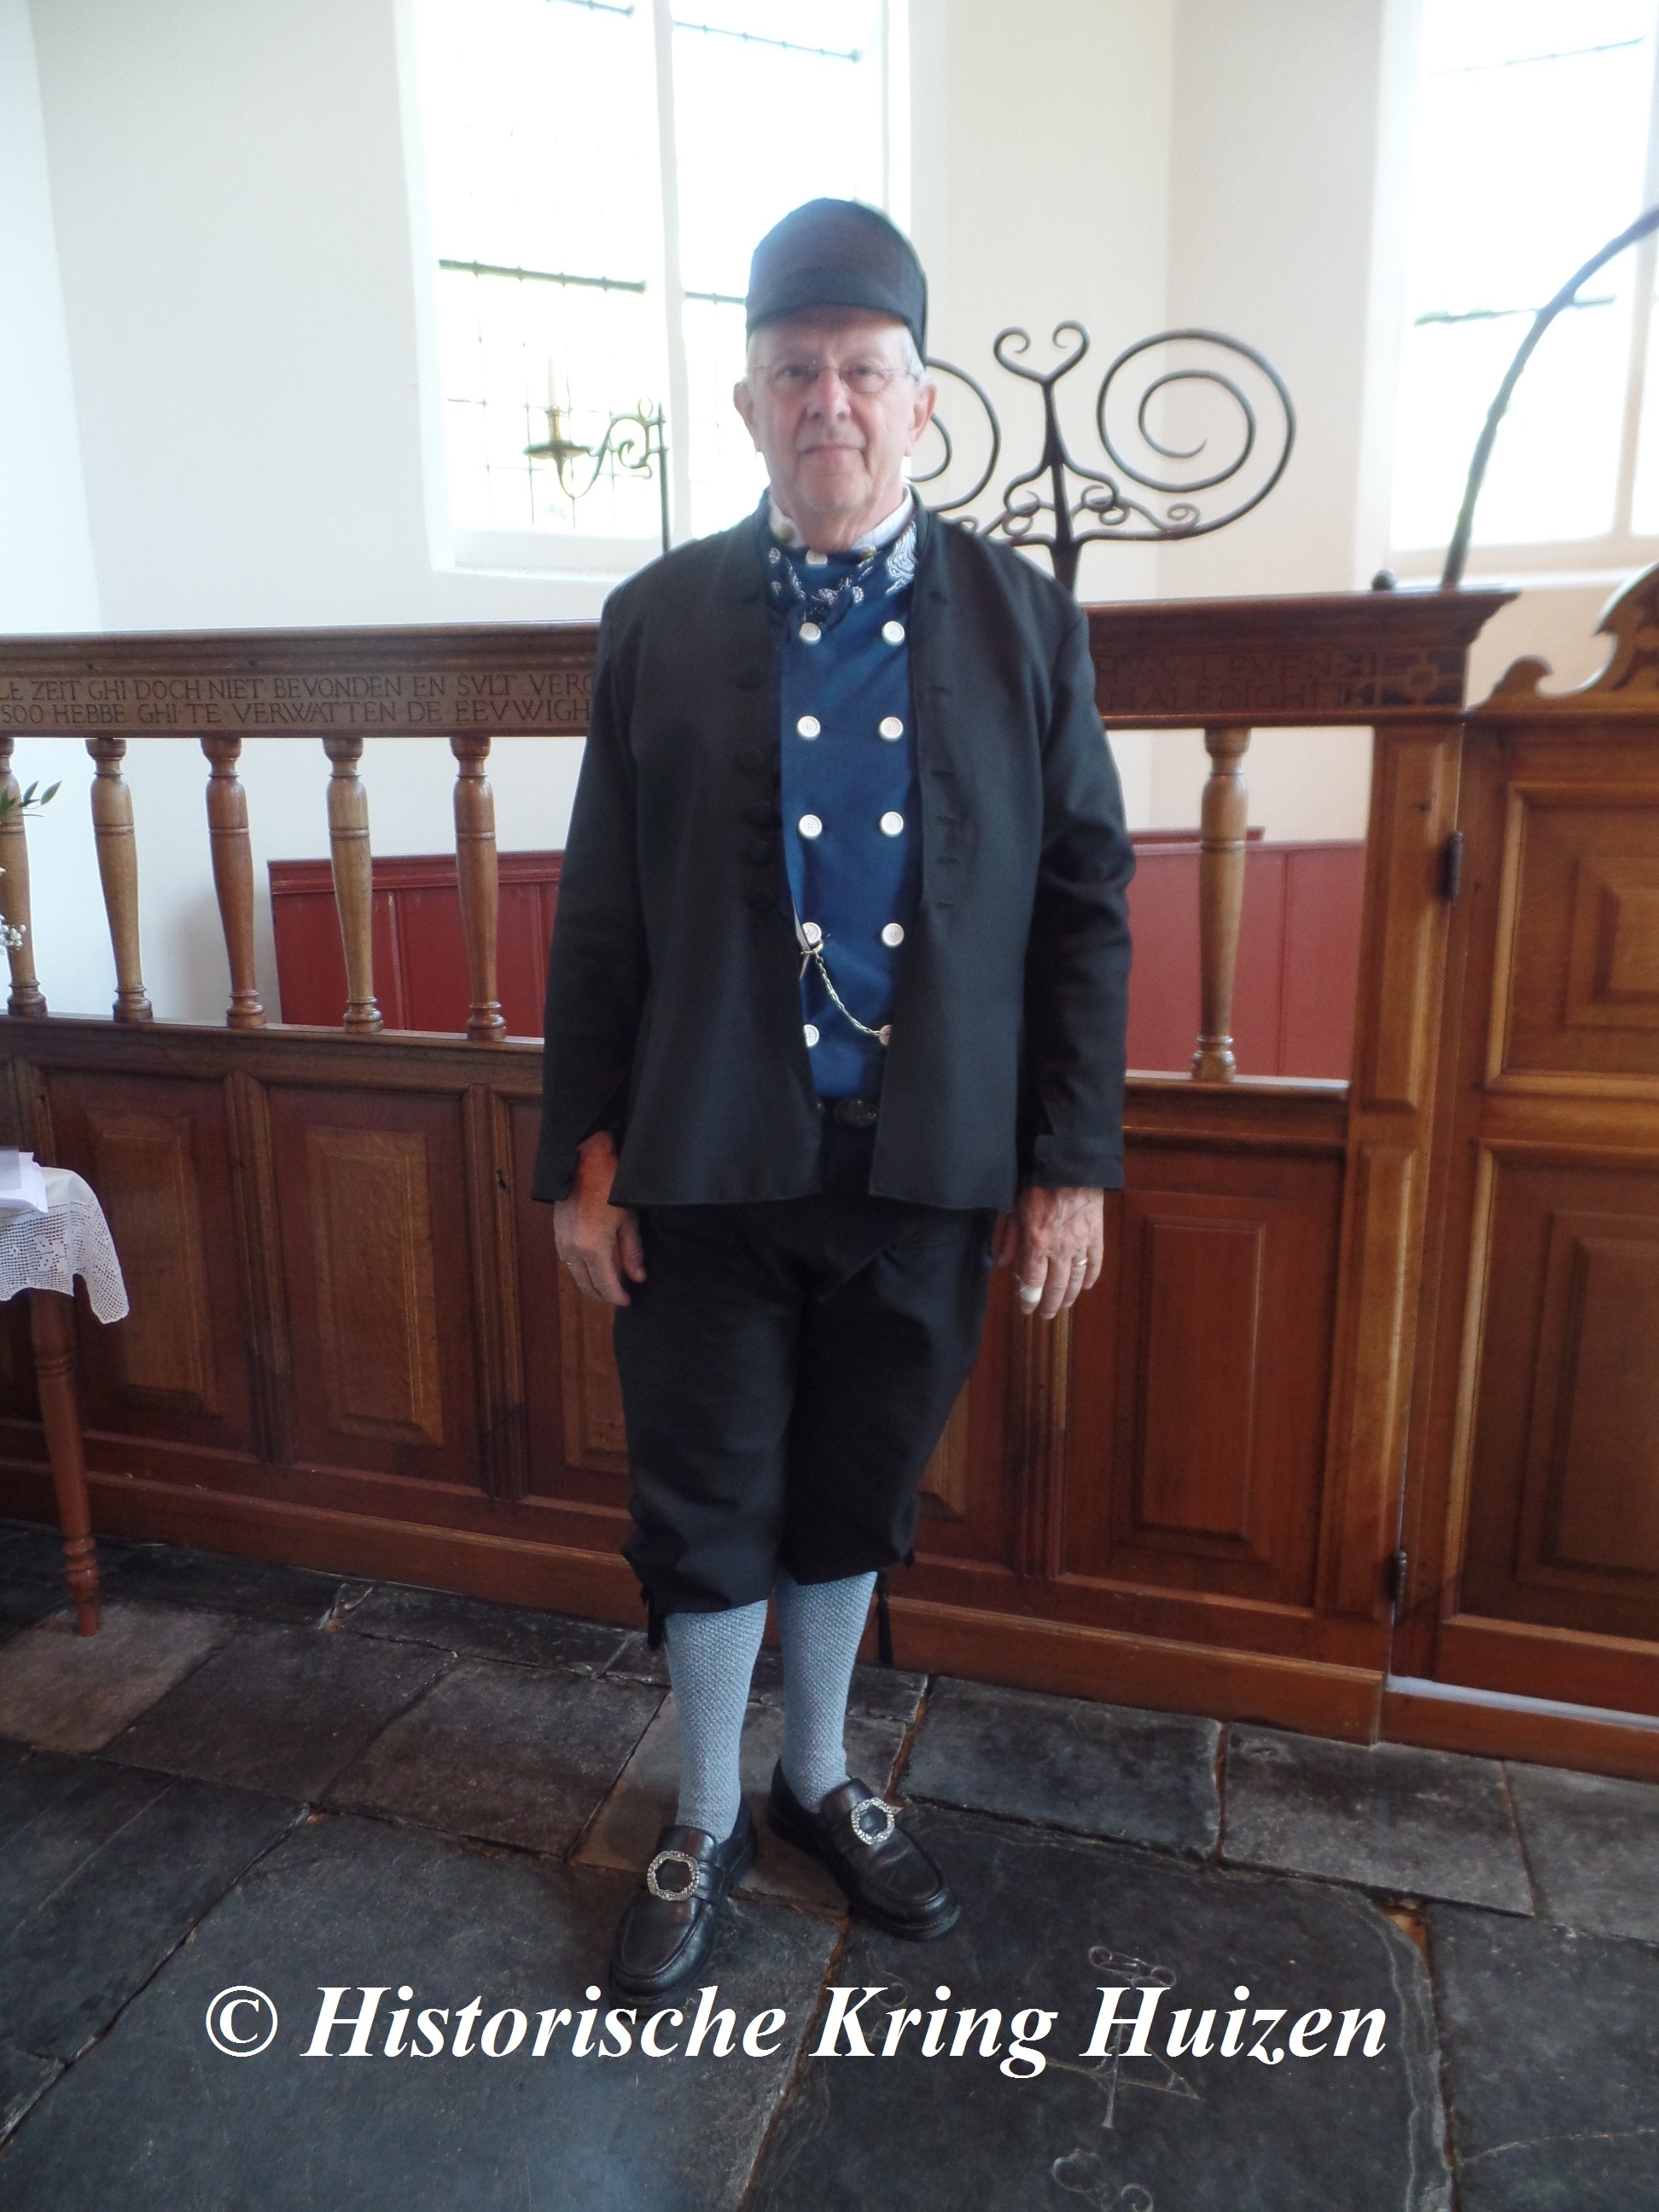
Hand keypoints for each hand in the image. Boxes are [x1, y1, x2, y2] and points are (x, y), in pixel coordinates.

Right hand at [553, 1131, 645, 1306]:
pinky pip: (568, 1261)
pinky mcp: (557, 1233)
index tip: (628, 1301)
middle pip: (586, 1285)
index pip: (605, 1285)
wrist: (583, 1161)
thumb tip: (637, 1278)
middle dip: (602, 1294)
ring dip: (590, 1283)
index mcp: (592, 1249)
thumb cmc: (610, 1186)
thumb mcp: (628, 1221)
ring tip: (608, 1284)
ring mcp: (561, 1242)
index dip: (617, 1297)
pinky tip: (592, 1266)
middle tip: (618, 1296)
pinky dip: (580, 1269)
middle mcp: (573, 1250)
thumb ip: (632, 1252)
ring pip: (575, 1274)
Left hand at [992, 1185, 1103, 1319]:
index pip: (1033, 1281)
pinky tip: (1085, 1286)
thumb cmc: (1037, 1184)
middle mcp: (1060, 1250)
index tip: (1027, 1309)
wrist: (1072, 1167)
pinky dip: (1091, 1276)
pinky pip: (1095, 1262)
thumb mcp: (1014, 1208)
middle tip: (1046, 1316)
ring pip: (1076, 1278)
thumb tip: (1002, 1264)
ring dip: (1070, 1295)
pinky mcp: (1097, 1236)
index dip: (1030, 1298)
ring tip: (1064, 1306)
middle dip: (1050, 1304)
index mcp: (1037, 1243)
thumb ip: (1008, 1237)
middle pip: (1056, 1286)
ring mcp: (1081, 1244)